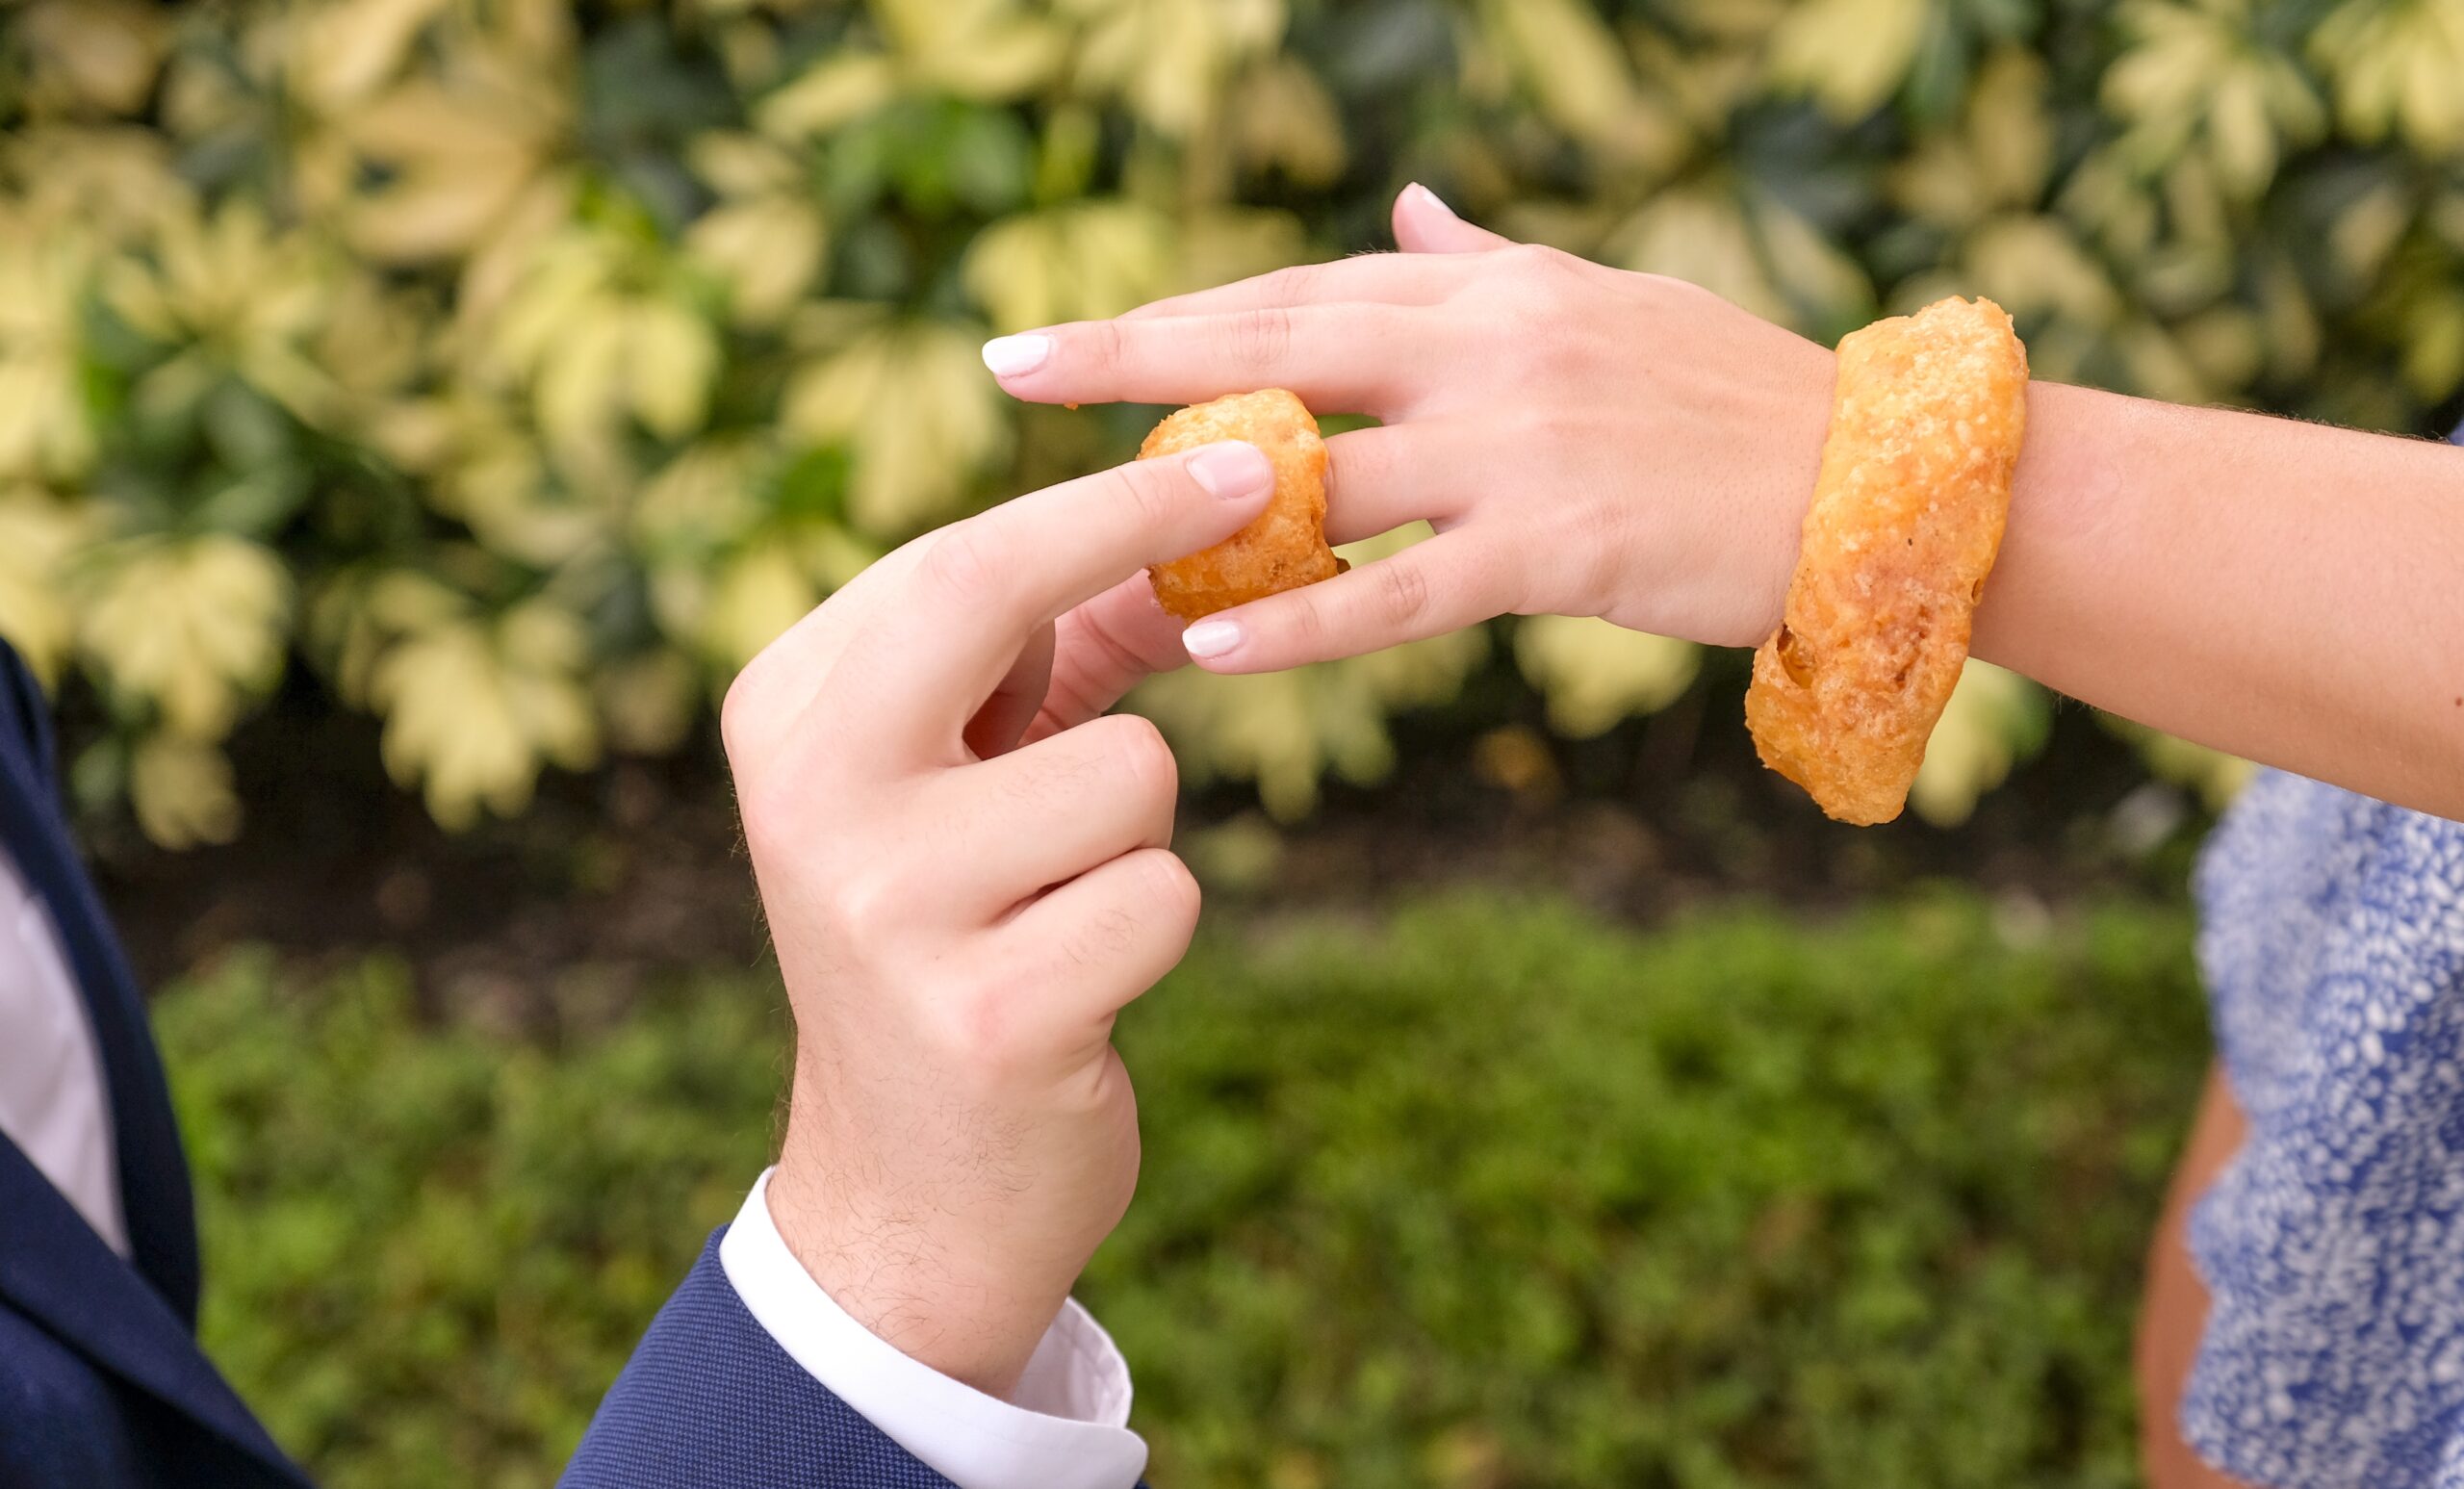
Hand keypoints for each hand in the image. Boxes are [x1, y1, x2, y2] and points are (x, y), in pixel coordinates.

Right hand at [722, 438, 1277, 1398]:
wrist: (913, 1184)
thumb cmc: (958, 939)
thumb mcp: (970, 781)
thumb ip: (1060, 649)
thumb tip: (1204, 515)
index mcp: (785, 717)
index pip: (952, 558)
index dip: (1107, 498)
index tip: (1234, 453)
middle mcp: (807, 797)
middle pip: (988, 591)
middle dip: (1138, 529)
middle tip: (1261, 489)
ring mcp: (886, 909)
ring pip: (1131, 772)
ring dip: (1141, 837)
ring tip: (1061, 906)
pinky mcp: (987, 1014)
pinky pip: (1161, 897)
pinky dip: (1153, 932)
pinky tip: (1078, 987)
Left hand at [977, 183, 1836, 668]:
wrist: (1874, 481)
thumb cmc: (1724, 392)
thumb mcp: (1597, 299)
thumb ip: (1481, 264)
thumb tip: (1401, 213)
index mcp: (1488, 291)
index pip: (1299, 294)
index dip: (1176, 315)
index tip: (1069, 334)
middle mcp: (1490, 347)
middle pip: (1278, 345)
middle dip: (1136, 360)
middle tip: (1013, 370)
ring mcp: (1520, 445)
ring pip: (1327, 470)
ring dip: (1200, 505)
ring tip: (1087, 541)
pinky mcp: (1558, 548)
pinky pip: (1401, 590)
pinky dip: (1303, 620)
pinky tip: (1212, 645)